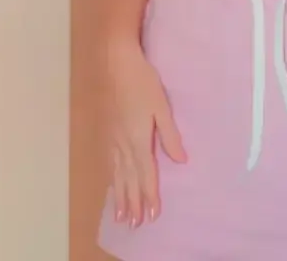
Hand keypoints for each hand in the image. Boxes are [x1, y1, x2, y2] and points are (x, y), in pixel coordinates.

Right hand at [105, 40, 184, 226]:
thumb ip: (169, 135)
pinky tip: (112, 184)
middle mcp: (122, 143)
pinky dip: (111, 178)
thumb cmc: (142, 81)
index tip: (152, 215)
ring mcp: (111, 138)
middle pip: (128, 179)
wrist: (115, 62)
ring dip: (119, 196)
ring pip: (116, 173)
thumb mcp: (161, 107)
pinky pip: (109, 162)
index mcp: (137, 139)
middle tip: (134, 224)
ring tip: (121, 215)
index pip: (146, 174)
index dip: (149, 195)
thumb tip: (180, 161)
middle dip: (132, 202)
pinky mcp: (106, 131)